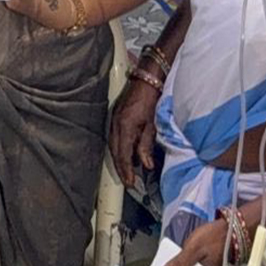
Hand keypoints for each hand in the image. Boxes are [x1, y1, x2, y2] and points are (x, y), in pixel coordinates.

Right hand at [108, 72, 161, 186]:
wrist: (145, 82)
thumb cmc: (152, 102)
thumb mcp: (152, 125)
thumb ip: (146, 145)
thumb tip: (146, 165)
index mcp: (125, 127)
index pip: (123, 154)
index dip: (126, 170)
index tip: (131, 183)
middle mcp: (115, 125)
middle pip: (115, 152)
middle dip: (121, 169)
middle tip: (128, 183)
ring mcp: (113, 120)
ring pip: (113, 146)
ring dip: (119, 160)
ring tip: (126, 173)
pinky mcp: (115, 118)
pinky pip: (113, 138)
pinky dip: (118, 150)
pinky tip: (125, 155)